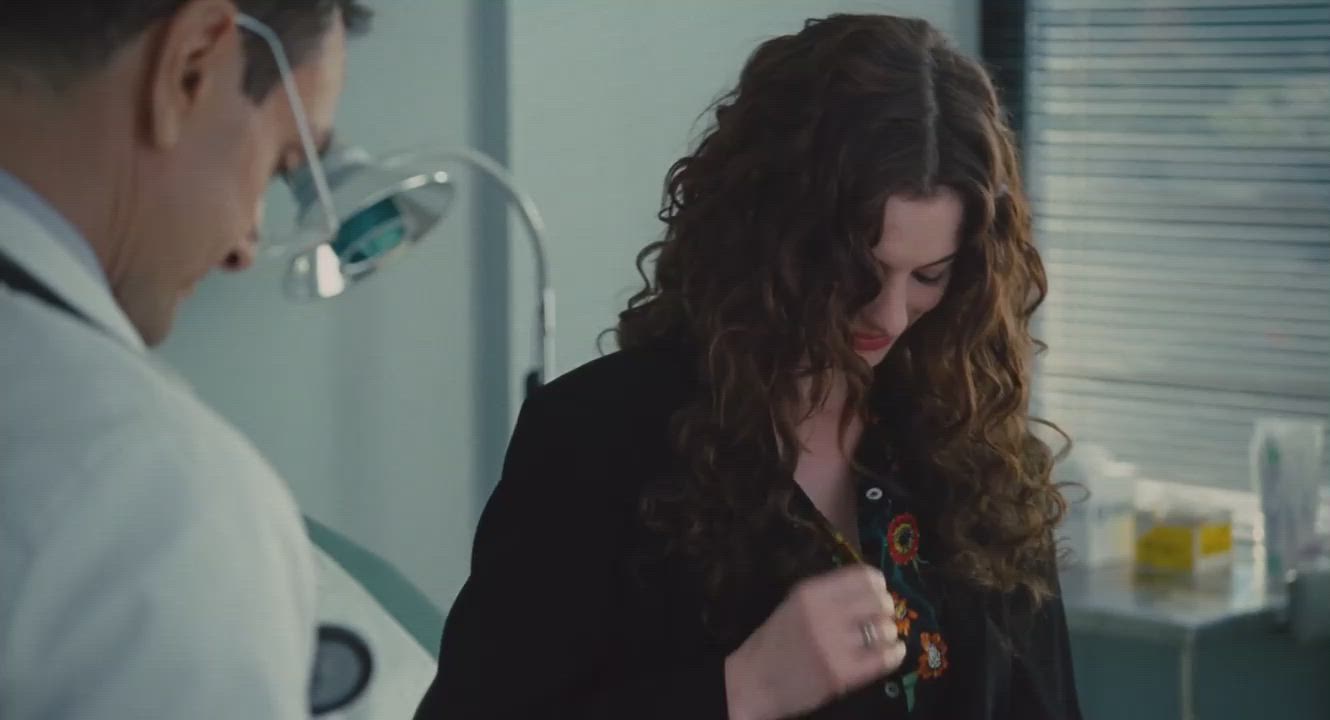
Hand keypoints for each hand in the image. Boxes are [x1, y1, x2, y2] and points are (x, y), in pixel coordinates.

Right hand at [724, 564, 904, 719]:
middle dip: (887, 610)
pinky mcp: (841, 674)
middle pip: (879, 601)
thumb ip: (829, 595)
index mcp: (811, 591)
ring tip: (881, 640)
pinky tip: (892, 653)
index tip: (878, 595)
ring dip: (889, 634)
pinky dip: (894, 654)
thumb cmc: (777, 642)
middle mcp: (823, 614)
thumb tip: (872, 590)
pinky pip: (884, 659)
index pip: (864, 576)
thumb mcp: (796, 605)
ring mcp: (833, 645)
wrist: (754, 682)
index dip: (878, 586)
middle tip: (881, 619)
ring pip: (885, 629)